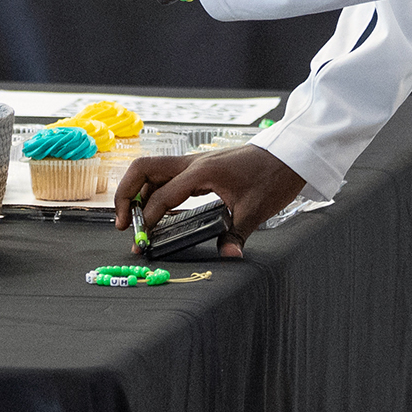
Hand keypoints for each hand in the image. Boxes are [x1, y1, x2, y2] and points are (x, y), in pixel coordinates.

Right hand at [111, 142, 304, 256]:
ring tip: (134, 222)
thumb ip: (237, 234)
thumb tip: (229, 256)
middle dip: (124, 195)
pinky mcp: (200, 168)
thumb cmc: (273, 177)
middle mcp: (192, 163)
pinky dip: (155, 193)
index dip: (148, 220)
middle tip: (122, 224)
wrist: (289, 154)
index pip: (162, 196)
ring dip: (137, 193)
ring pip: (152, 171)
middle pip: (143, 170)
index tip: (143, 242)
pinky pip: (167, 177)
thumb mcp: (256, 210)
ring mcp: (195, 163)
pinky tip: (159, 214)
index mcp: (202, 172)